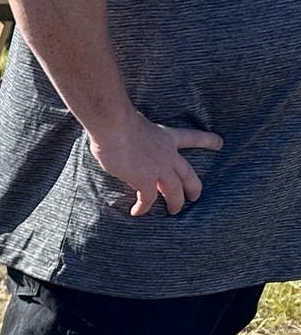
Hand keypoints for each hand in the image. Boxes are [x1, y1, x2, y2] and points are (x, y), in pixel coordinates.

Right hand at [87, 113, 221, 215]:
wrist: (114, 126)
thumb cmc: (118, 122)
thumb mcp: (137, 125)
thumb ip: (138, 138)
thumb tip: (125, 143)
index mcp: (167, 137)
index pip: (192, 138)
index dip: (208, 141)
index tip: (220, 143)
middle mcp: (168, 155)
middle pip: (188, 174)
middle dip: (194, 187)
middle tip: (196, 197)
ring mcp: (159, 169)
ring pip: (174, 191)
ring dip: (175, 202)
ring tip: (174, 211)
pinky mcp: (145, 180)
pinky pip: (147, 199)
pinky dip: (143, 207)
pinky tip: (137, 212)